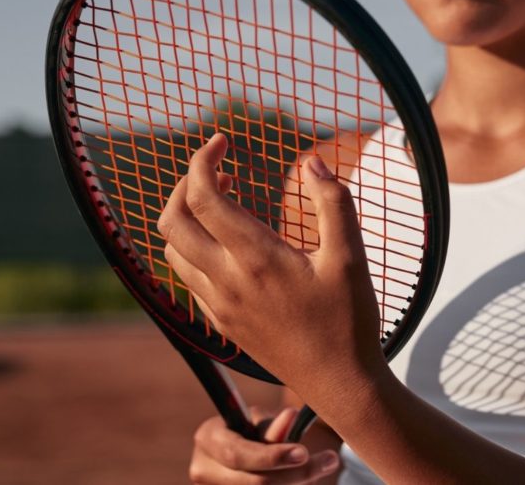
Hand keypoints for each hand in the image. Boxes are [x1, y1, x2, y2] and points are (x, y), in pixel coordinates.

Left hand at [158, 133, 384, 397]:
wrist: (340, 384)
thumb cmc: (350, 319)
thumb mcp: (352, 256)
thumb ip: (333, 202)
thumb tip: (310, 162)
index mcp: (256, 259)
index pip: (203, 197)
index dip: (203, 161)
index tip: (223, 141)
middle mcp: (227, 281)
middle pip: (172, 222)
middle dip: (186, 184)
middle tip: (219, 169)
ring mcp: (220, 305)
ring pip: (174, 252)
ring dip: (188, 218)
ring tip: (225, 201)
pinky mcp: (222, 323)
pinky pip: (188, 278)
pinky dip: (194, 249)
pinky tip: (229, 244)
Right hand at [190, 407, 340, 483]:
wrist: (234, 448)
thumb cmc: (249, 428)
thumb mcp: (258, 420)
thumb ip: (272, 426)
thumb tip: (291, 416)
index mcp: (208, 438)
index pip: (239, 454)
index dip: (272, 457)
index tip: (303, 452)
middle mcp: (203, 468)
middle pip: (253, 483)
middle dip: (294, 475)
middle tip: (330, 460)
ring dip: (295, 482)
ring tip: (325, 463)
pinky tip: (303, 477)